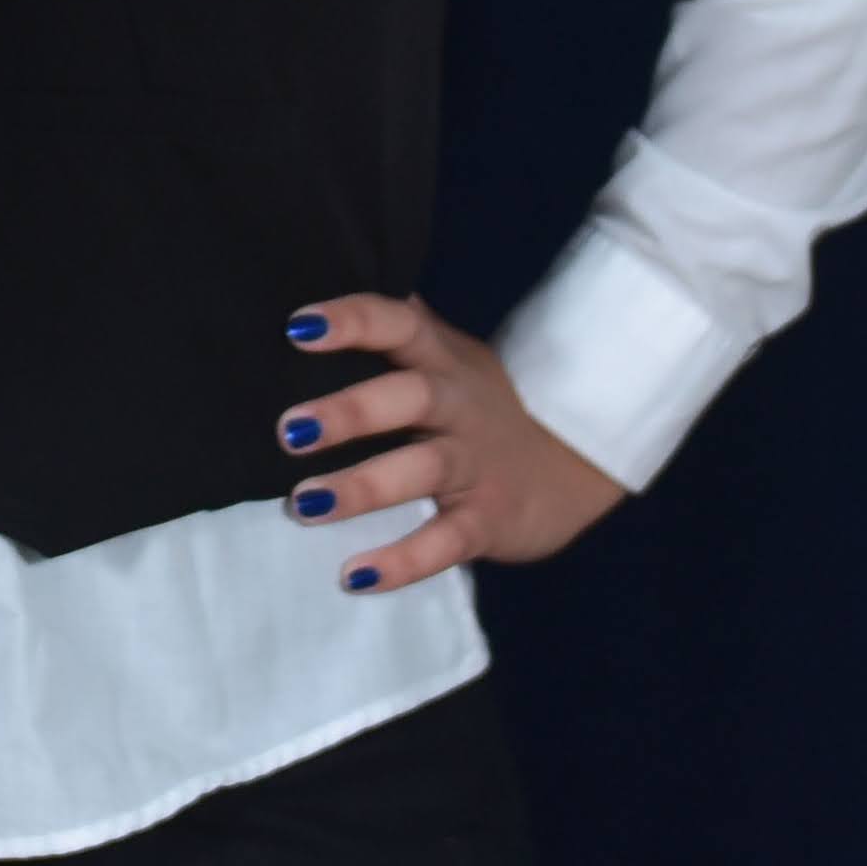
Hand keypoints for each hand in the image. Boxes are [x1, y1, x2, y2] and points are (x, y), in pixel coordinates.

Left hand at [275, 288, 626, 594]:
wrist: (579, 458)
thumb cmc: (482, 404)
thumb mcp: (448, 358)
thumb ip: (395, 329)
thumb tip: (318, 289)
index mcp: (440, 359)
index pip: (397, 324)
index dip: (352, 321)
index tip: (298, 326)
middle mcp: (457, 406)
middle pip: (407, 397)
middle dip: (349, 412)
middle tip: (287, 430)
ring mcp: (475, 465)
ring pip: (420, 470)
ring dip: (361, 487)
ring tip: (304, 504)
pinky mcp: (488, 520)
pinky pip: (445, 542)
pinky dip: (402, 562)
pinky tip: (355, 575)